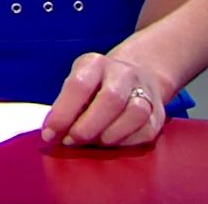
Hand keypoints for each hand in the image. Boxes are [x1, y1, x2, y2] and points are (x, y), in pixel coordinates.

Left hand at [41, 52, 167, 147]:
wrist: (136, 74)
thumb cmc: (95, 85)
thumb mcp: (77, 83)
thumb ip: (65, 106)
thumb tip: (53, 135)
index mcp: (95, 63)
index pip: (79, 84)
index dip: (63, 113)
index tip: (49, 134)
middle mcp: (123, 73)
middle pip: (111, 99)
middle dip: (88, 127)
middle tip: (71, 142)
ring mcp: (144, 91)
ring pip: (135, 114)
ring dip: (109, 136)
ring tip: (93, 144)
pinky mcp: (158, 113)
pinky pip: (145, 131)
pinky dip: (126, 142)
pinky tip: (111, 144)